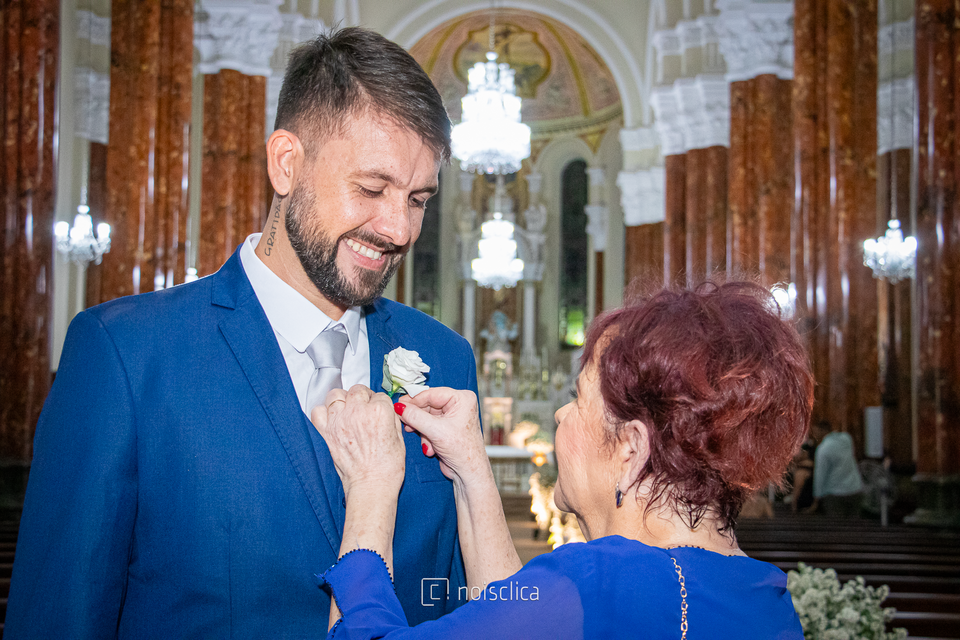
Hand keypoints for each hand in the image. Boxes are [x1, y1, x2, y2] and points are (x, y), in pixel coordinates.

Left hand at [311, 385, 404, 499]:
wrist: (371, 486)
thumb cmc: (387, 468)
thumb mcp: (399, 438)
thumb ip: (391, 418)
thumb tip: (386, 410)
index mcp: (380, 412)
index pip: (379, 395)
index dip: (381, 403)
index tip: (380, 411)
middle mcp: (358, 413)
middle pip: (358, 390)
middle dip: (363, 397)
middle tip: (365, 408)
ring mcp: (340, 422)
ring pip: (336, 395)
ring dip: (343, 400)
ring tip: (348, 410)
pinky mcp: (327, 432)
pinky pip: (317, 412)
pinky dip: (323, 412)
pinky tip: (333, 418)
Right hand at [396, 388, 486, 486]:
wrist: (468, 473)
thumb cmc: (463, 451)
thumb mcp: (436, 431)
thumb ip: (415, 417)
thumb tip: (400, 407)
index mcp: (462, 399)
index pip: (432, 393)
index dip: (414, 400)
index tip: (399, 405)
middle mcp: (458, 405)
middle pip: (427, 404)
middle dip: (417, 417)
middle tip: (402, 419)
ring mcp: (451, 417)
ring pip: (426, 416)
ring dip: (421, 429)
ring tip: (418, 435)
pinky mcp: (445, 428)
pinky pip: (428, 426)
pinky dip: (425, 436)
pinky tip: (429, 447)